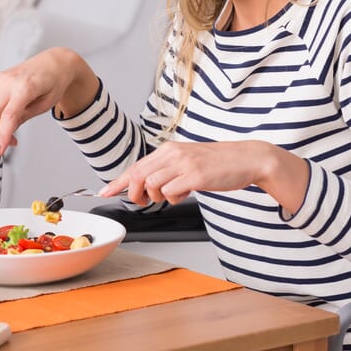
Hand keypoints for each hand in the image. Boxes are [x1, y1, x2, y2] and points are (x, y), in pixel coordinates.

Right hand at [0, 48, 96, 156]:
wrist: (55, 62)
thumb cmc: (54, 82)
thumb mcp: (46, 104)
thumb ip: (25, 117)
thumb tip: (7, 131)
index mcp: (26, 87)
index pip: (9, 116)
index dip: (2, 136)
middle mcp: (10, 81)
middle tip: (10, 144)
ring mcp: (1, 78)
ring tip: (13, 130)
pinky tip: (10, 115)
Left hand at [100, 140, 309, 213]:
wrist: (246, 158)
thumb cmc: (218, 163)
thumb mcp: (188, 161)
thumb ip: (167, 170)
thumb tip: (146, 186)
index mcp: (169, 149)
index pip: (136, 166)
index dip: (118, 182)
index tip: (104, 193)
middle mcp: (173, 153)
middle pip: (138, 176)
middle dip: (135, 194)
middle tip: (145, 200)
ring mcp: (184, 164)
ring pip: (152, 186)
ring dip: (159, 197)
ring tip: (175, 194)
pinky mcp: (195, 176)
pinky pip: (171, 192)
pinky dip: (175, 198)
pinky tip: (187, 192)